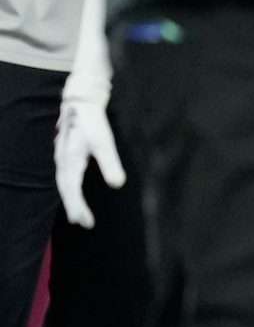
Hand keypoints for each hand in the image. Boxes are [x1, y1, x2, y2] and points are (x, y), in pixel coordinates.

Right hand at [54, 98, 125, 227]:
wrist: (81, 104)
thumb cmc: (93, 122)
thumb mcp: (104, 143)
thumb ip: (110, 164)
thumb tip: (118, 185)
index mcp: (69, 160)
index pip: (71, 189)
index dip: (77, 206)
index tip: (85, 221)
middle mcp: (62, 161)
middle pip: (66, 189)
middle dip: (74, 207)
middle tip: (84, 223)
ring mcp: (62, 157)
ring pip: (64, 183)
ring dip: (72, 199)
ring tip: (80, 215)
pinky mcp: (66, 154)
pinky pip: (66, 177)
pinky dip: (70, 189)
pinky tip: (76, 194)